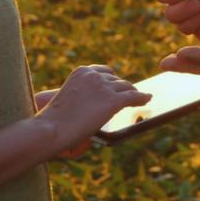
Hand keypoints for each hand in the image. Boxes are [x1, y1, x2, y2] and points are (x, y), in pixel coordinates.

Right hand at [34, 65, 150, 156]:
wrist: (51, 129)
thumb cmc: (54, 121)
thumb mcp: (69, 100)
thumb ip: (84, 96)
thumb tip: (98, 104)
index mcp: (82, 71)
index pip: (104, 71)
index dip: (112, 80)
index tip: (116, 85)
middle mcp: (94, 75)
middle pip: (116, 80)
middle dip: (122, 89)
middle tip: (128, 96)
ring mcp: (105, 87)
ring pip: (126, 88)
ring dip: (133, 93)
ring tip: (139, 98)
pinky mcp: (113, 101)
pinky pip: (134, 97)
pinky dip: (143, 98)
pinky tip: (148, 99)